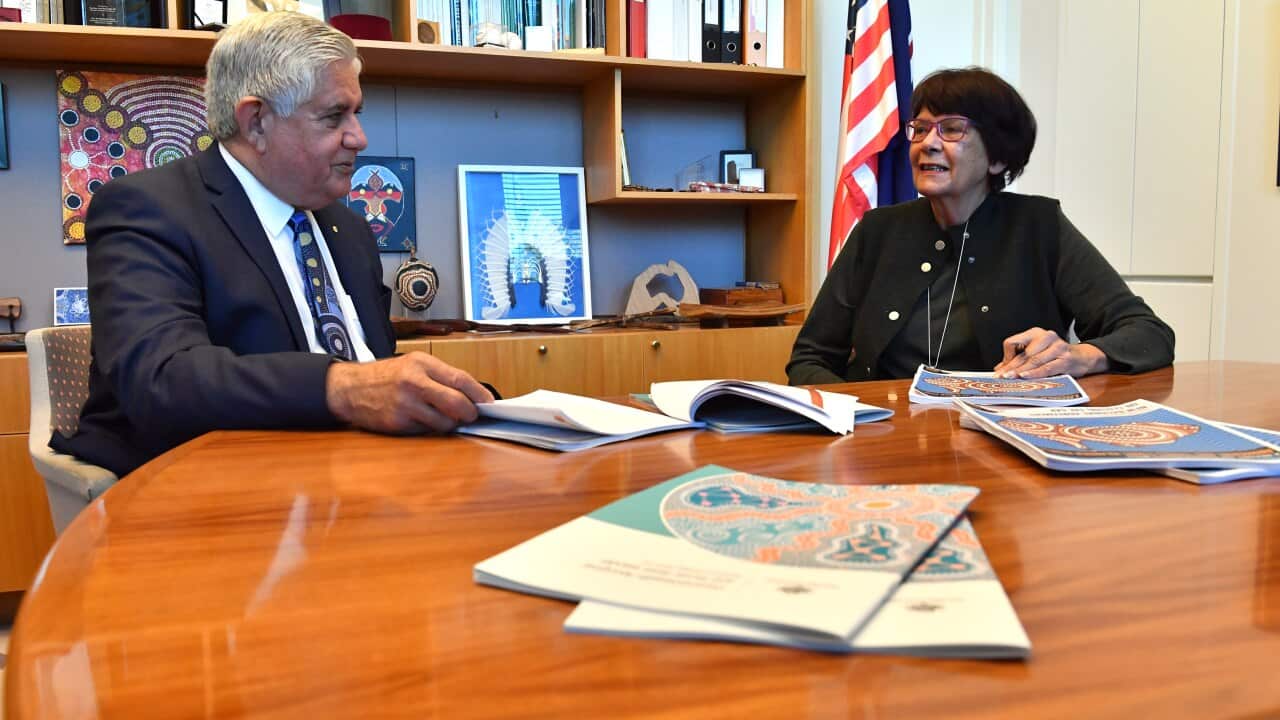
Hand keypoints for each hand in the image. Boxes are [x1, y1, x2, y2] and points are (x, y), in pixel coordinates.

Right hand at [325, 352, 493, 433]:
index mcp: (421, 364)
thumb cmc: (385, 376)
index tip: (489, 403)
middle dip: (469, 413)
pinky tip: (420, 419)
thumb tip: (472, 394)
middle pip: (457, 403)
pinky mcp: (398, 423)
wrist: (349, 389)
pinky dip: (430, 428)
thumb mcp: (413, 364)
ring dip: (450, 423)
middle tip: (472, 415)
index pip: (460, 379)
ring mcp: (405, 405)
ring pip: (444, 422)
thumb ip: (441, 376)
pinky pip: (426, 430)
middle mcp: (414, 383)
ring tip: (442, 416)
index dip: (479, 394)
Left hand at [994, 327, 1108, 378]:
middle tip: (1001, 377)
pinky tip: (1025, 376)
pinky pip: (1047, 367)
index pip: (1013, 342)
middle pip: (1022, 353)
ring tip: (1010, 378)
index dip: (1006, 357)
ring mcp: (1057, 347)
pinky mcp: (1065, 359)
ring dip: (1020, 371)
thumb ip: (1019, 359)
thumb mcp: (1036, 352)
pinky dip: (1035, 373)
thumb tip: (1000, 368)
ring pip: (1034, 361)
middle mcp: (1046, 336)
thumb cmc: (1056, 355)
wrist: (1082, 357)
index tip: (1001, 369)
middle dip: (1010, 367)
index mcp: (1035, 333)